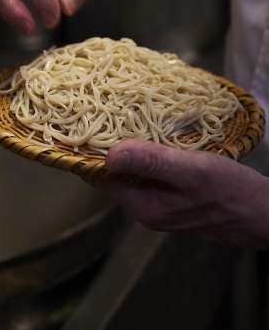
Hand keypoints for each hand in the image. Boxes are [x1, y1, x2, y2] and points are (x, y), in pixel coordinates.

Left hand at [82, 139, 268, 248]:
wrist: (264, 214)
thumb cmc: (232, 193)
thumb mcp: (191, 171)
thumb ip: (151, 163)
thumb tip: (109, 154)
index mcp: (143, 204)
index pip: (98, 179)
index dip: (86, 154)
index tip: (80, 127)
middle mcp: (147, 208)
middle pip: (112, 176)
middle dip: (104, 149)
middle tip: (100, 116)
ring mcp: (160, 204)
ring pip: (131, 174)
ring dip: (126, 150)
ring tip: (123, 121)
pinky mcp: (174, 199)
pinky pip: (149, 175)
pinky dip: (145, 156)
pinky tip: (153, 139)